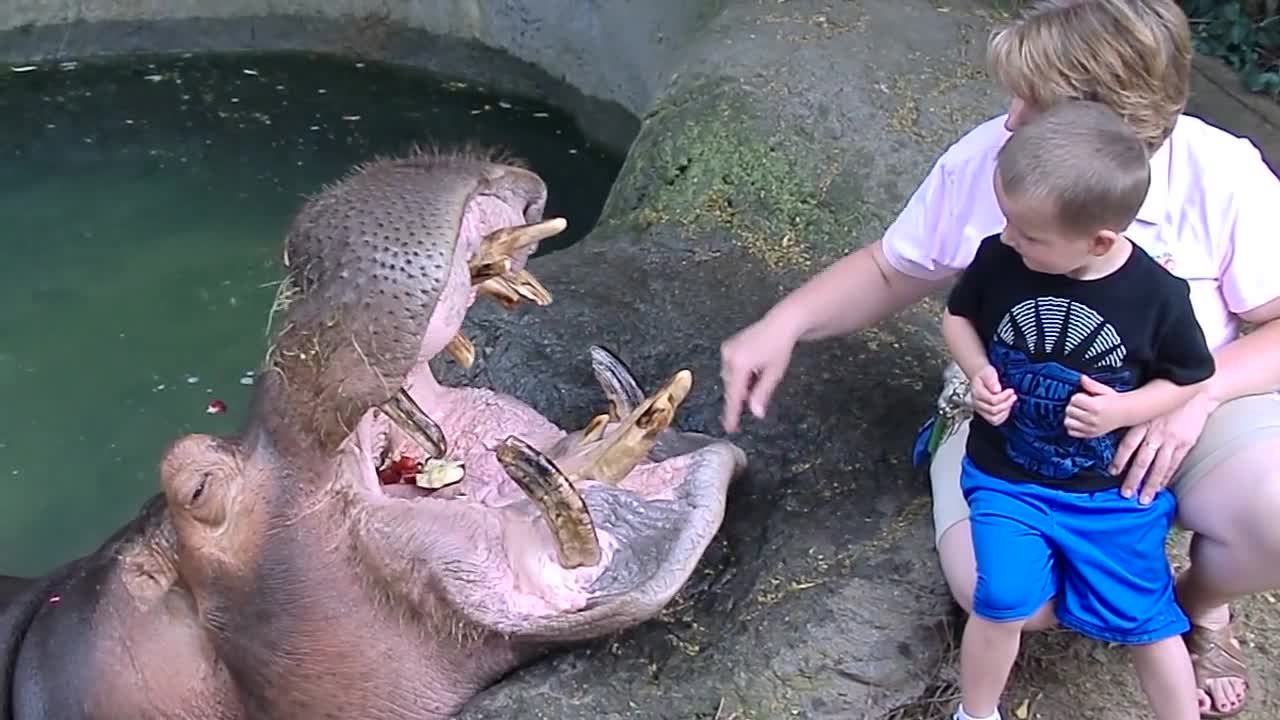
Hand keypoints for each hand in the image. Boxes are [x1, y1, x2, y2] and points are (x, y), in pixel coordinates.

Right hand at [720, 314, 798, 432]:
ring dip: (741, 384)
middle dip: (742, 394)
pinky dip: (740, 374)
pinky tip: (753, 371)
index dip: (732, 414)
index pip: (733, 396)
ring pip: (730, 378)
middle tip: (756, 397)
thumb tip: (756, 413)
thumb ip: (762, 395)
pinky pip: (730, 367)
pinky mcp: (728, 346)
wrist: (781, 323)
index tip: (730, 428)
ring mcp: (726, 350)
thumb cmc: (780, 347)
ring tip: (759, 378)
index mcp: (739, 364)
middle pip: (731, 386)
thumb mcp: (774, 374)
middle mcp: (728, 356)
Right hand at [971, 365, 1015, 425]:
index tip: (1011, 390)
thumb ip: (992, 380)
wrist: (981, 377)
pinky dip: (1003, 416)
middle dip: (1007, 403)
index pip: (992, 400)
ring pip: (994, 418)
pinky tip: (1007, 408)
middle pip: (993, 410)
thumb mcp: (989, 372)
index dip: (1004, 396)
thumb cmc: (985, 375)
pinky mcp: (985, 414)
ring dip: (1005, 411)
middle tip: (1013, 396)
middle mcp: (976, 403)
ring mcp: (980, 410)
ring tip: (1010, 402)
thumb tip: (997, 390)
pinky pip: (995, 421)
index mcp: (976, 393)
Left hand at [1065, 375, 1122, 437]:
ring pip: (1068, 422)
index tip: (1083, 397)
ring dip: (1071, 416)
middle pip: (1069, 410)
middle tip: (1081, 404)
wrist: (1125, 413)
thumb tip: (1081, 378)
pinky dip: (1072, 427)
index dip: (1077, 396)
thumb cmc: (1114, 401)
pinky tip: (1079, 421)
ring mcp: (1090, 428)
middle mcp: (1092, 419)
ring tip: (1079, 412)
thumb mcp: (1104, 390)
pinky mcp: (1089, 435)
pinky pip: (1072, 432)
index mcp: (1096, 406)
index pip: (1074, 399)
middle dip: (1073, 405)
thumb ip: (1091, 384)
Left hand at [1110, 390, 1215, 503]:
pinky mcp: (1185, 445)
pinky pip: (1174, 465)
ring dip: (1150, 484)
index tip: (1112, 472)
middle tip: (1126, 494)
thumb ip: (1122, 408)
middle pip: (1143, 460)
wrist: (1195, 393)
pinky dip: (1166, 477)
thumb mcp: (1141, 399)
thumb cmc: (1163, 397)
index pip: (1128, 444)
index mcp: (1143, 422)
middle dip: (1133, 479)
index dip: (1120, 459)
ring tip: (1144, 499)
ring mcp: (1172, 441)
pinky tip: (1160, 488)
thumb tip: (1105, 417)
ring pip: (1159, 467)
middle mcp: (1156, 433)